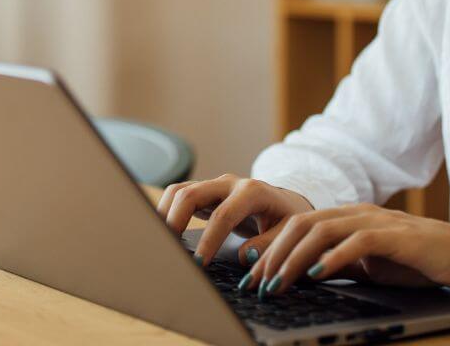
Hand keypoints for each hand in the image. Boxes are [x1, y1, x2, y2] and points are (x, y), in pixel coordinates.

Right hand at [155, 173, 314, 265]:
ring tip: (160, 243)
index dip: (209, 240)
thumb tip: (245, 256)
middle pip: (191, 194)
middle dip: (175, 221)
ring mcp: (214, 187)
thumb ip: (270, 244)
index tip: (198, 264)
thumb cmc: (287, 218)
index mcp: (253, 192)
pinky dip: (166, 212)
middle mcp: (229, 184)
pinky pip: (178, 197)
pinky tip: (164, 235)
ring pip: (179, 192)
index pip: (224, 215)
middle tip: (168, 251)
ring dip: (165, 215)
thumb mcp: (289, 232)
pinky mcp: (204, 194)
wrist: (286, 203)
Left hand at [240, 202, 449, 297]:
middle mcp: (358, 214)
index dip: (269, 247)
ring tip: (277, 283)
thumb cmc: (416, 262)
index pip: (297, 226)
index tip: (248, 273)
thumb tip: (298, 277)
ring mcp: (377, 222)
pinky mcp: (397, 236)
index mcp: (348, 218)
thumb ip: (336, 264)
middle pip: (302, 224)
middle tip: (255, 283)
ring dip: (293, 258)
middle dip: (272, 254)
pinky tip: (316, 274)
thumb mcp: (367, 266)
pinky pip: (358, 241)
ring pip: (322, 231)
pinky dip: (333, 257)